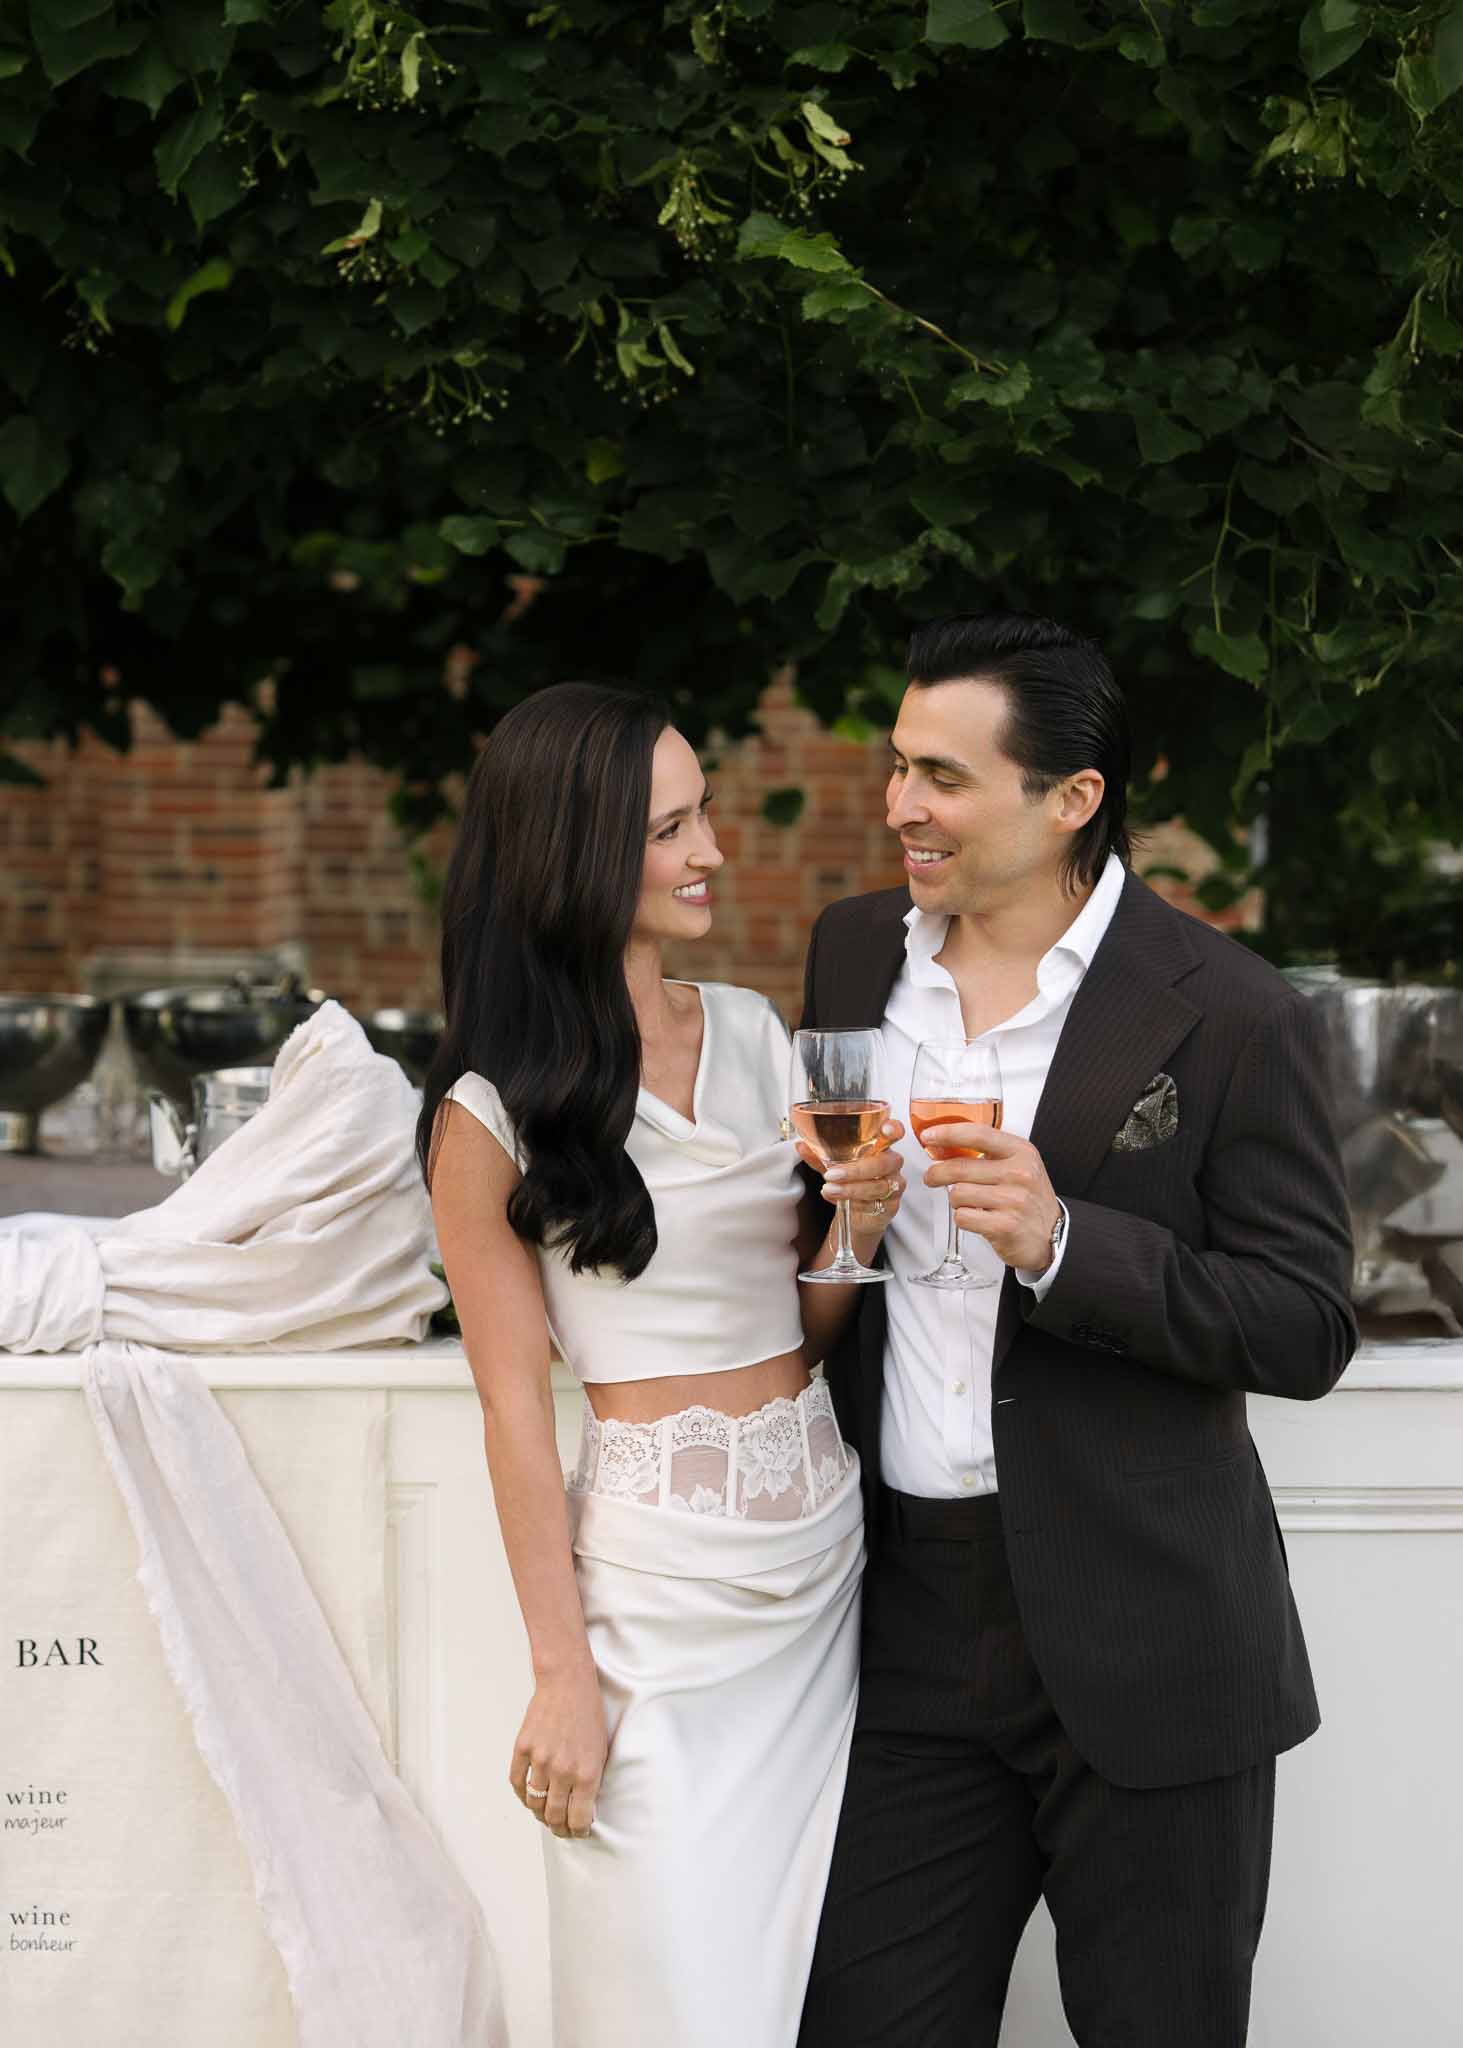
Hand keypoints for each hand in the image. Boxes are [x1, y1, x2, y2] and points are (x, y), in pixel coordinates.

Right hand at [509, 1665, 607, 1840]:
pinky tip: (529, 1797)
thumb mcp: (601, 1750)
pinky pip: (517, 1783)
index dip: (577, 1831)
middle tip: (561, 1829)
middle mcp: (563, 1770)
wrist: (568, 1683)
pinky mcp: (523, 1748)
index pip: (578, 1819)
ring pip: (534, 1803)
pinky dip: (522, 1795)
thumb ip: (592, 1781)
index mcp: (587, 1773)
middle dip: (558, 1828)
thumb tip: (583, 1810)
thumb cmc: (589, 1715)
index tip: (578, 1832)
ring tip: (545, 1815)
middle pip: (554, 1816)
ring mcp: (540, 1759)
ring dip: (539, 1814)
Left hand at [796, 1119, 907, 1245]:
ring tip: (830, 1189)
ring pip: (878, 1185)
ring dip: (851, 1188)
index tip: (884, 1129)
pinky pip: (875, 1203)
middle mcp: (891, 1164)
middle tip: (832, 1174)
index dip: (893, 1129)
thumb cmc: (851, 1182)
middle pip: (883, 1162)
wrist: (857, 1214)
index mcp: (880, 1147)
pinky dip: (854, 1201)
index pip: (894, 1132)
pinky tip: (837, 1199)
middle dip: (857, 1169)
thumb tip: (801, 1145)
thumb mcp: (833, 1166)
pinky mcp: (890, 1206)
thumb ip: (819, 1156)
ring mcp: (893, 1185)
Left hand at [921, 1121, 1060, 1272]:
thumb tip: (942, 1146)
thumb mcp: (1018, 1165)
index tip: (929, 1136)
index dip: (948, 1133)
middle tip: (932, 1177)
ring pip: (957, 1193)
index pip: (978, 1134)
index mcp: (1021, 1152)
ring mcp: (1014, 1200)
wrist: (1053, 1235)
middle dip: (937, 1173)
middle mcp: (1020, 1173)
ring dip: (955, 1200)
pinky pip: (962, 1217)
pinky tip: (975, 1218)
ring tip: (967, 1203)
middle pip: (959, 1167)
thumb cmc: (1028, 1198)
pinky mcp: (1005, 1226)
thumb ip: (988, 1153)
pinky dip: (962, 1218)